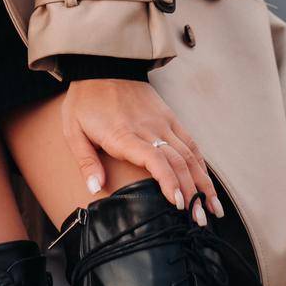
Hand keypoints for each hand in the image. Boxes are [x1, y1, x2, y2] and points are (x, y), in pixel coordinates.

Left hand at [62, 78, 223, 220]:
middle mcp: (149, 128)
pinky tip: (207, 183)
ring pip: (190, 154)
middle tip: (198, 222)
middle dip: (192, 193)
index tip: (179, 204)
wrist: (102, 63)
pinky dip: (201, 164)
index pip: (155, 160)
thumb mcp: (73, 129)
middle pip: (178, 162)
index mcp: (124, 134)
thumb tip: (95, 189)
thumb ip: (85, 161)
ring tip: (212, 210)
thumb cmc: (85, 100)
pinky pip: (190, 141)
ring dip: (203, 183)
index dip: (169, 183)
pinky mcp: (169, 116)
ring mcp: (162, 121)